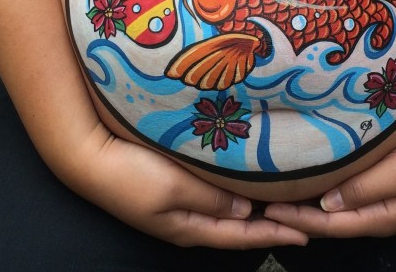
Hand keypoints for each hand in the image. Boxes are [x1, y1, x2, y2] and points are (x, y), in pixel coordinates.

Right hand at [71, 127, 308, 247]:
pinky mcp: (172, 191)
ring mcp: (179, 208)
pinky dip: (236, 196)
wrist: (89, 158)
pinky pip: (214, 197)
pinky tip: (246, 186)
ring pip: (227, 214)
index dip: (274, 236)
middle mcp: (188, 222)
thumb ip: (212, 200)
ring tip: (282, 203)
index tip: (306, 235)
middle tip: (302, 218)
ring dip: (255, 211)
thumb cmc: (131, 175)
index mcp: (190, 228)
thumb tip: (247, 212)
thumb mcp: (176, 189)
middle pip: (238, 229)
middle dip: (270, 226)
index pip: (242, 236)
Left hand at [263, 115, 395, 237]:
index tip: (267, 209)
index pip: (328, 224)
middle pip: (328, 220)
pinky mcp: (386, 184)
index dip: (297, 219)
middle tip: (262, 204)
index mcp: (380, 217)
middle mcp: (378, 213)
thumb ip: (362, 188)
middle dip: (296, 215)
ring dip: (307, 202)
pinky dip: (325, 189)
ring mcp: (382, 200)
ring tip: (279, 193)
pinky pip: (347, 192)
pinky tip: (311, 179)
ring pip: (335, 207)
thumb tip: (326, 203)